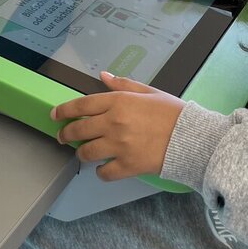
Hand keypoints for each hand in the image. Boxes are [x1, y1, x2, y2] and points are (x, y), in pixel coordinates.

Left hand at [50, 73, 184, 180]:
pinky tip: (104, 167)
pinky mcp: (128, 166)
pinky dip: (101, 171)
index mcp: (118, 101)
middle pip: (78, 130)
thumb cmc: (172, 113)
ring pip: (86, 153)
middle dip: (66, 134)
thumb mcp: (148, 91)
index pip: (81, 105)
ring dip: (81, 154)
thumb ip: (122, 84)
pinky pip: (104, 172)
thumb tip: (102, 76)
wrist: (193, 138)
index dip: (63, 111)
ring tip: (84, 153)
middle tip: (63, 137)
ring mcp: (119, 145)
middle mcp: (114, 123)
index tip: (54, 115)